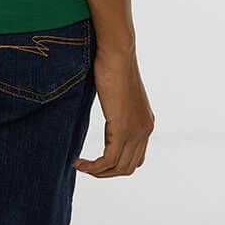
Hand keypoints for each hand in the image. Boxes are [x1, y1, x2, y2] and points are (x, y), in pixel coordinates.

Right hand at [73, 45, 154, 176]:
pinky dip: (93, 166)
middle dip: (105, 172)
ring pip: (118, 167)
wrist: (117, 53)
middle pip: (128, 167)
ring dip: (97, 172)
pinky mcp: (122, 129)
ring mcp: (136, 131)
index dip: (115, 164)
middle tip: (85, 166)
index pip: (135, 158)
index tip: (95, 160)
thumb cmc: (112, 64)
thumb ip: (116, 106)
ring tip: (79, 165)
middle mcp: (145, 130)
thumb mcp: (117, 92)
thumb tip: (107, 107)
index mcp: (146, 122)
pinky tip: (78, 162)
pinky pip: (108, 160)